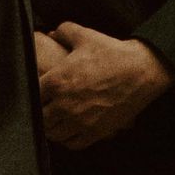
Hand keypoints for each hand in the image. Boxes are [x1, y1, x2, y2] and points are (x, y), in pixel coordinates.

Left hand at [38, 22, 174, 149]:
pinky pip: (73, 144)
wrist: (141, 71)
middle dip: (40, 112)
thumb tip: (51, 32)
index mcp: (57, 81)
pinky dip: (68, 139)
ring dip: (51, 128)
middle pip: (40, 118)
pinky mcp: (96, 132)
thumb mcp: (83, 35)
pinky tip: (69, 130)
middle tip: (44, 107)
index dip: (33, 93)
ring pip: (54, 134)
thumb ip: (62, 31)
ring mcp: (81, 121)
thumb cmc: (111, 53)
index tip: (38, 91)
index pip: (32, 95)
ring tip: (54, 120)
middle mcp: (65, 104)